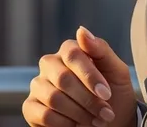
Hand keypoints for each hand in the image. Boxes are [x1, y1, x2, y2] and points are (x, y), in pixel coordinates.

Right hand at [22, 26, 137, 126]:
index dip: (90, 76)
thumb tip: (81, 30)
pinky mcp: (30, 107)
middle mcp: (51, 64)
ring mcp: (38, 85)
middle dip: (87, 99)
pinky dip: (64, 123)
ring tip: (96, 120)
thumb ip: (100, 49)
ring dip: (79, 113)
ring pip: (54, 98)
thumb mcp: (116, 70)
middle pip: (63, 78)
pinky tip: (77, 125)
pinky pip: (43, 114)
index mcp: (70, 50)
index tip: (106, 94)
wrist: (111, 121)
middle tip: (105, 112)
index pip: (73, 54)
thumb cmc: (113, 92)